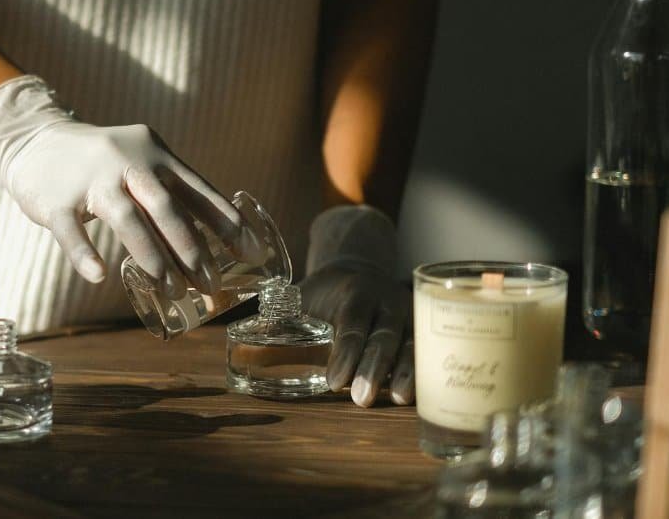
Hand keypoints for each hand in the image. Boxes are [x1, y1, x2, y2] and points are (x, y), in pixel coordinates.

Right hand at [0, 76, 261, 292]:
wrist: (35, 140)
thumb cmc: (101, 164)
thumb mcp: (141, 164)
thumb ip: (172, 194)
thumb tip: (216, 244)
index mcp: (156, 155)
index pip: (199, 192)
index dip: (227, 224)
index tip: (252, 253)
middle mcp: (128, 162)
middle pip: (166, 207)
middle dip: (192, 248)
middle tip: (211, 284)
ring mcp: (91, 180)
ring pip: (127, 219)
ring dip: (153, 258)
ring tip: (172, 291)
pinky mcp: (55, 199)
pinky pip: (71, 229)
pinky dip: (85, 254)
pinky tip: (99, 275)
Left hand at [299, 205, 413, 406]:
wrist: (359, 268)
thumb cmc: (323, 292)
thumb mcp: (302, 297)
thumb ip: (279, 318)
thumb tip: (241, 341)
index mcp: (353, 291)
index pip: (350, 321)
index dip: (344, 351)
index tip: (334, 380)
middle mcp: (385, 300)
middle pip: (385, 333)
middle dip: (374, 366)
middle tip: (361, 398)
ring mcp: (408, 314)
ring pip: (414, 341)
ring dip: (407, 372)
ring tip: (398, 399)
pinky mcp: (422, 329)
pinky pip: (428, 350)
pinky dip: (423, 372)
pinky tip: (418, 397)